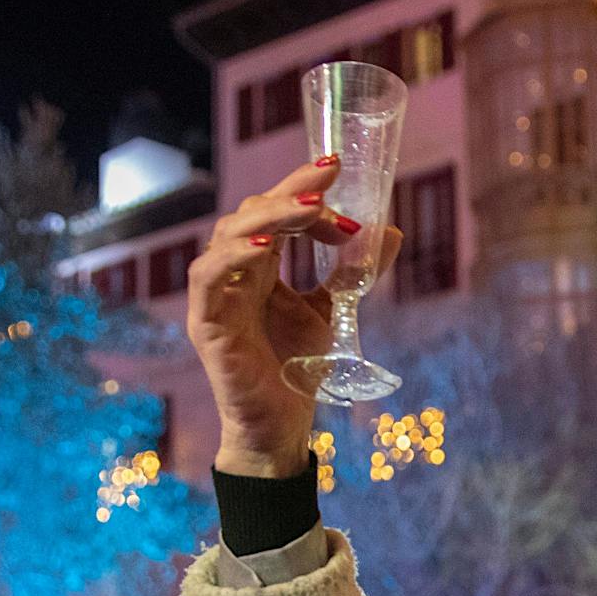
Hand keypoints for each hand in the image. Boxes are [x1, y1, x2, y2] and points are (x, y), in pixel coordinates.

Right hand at [184, 159, 400, 478]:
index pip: (273, 211)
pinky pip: (210, 277)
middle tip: (330, 188)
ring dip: (268, 217)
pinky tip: (265, 244)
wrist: (281, 427)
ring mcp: (216, 296)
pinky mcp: (206, 323)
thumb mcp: (334, 312)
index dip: (301, 188)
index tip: (336, 167)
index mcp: (260, 266)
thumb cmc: (297, 370)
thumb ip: (352, 273)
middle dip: (292, 196)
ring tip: (308, 211)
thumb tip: (390, 232)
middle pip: (252, 213)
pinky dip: (234, 255)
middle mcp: (233, 273)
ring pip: (228, 236)